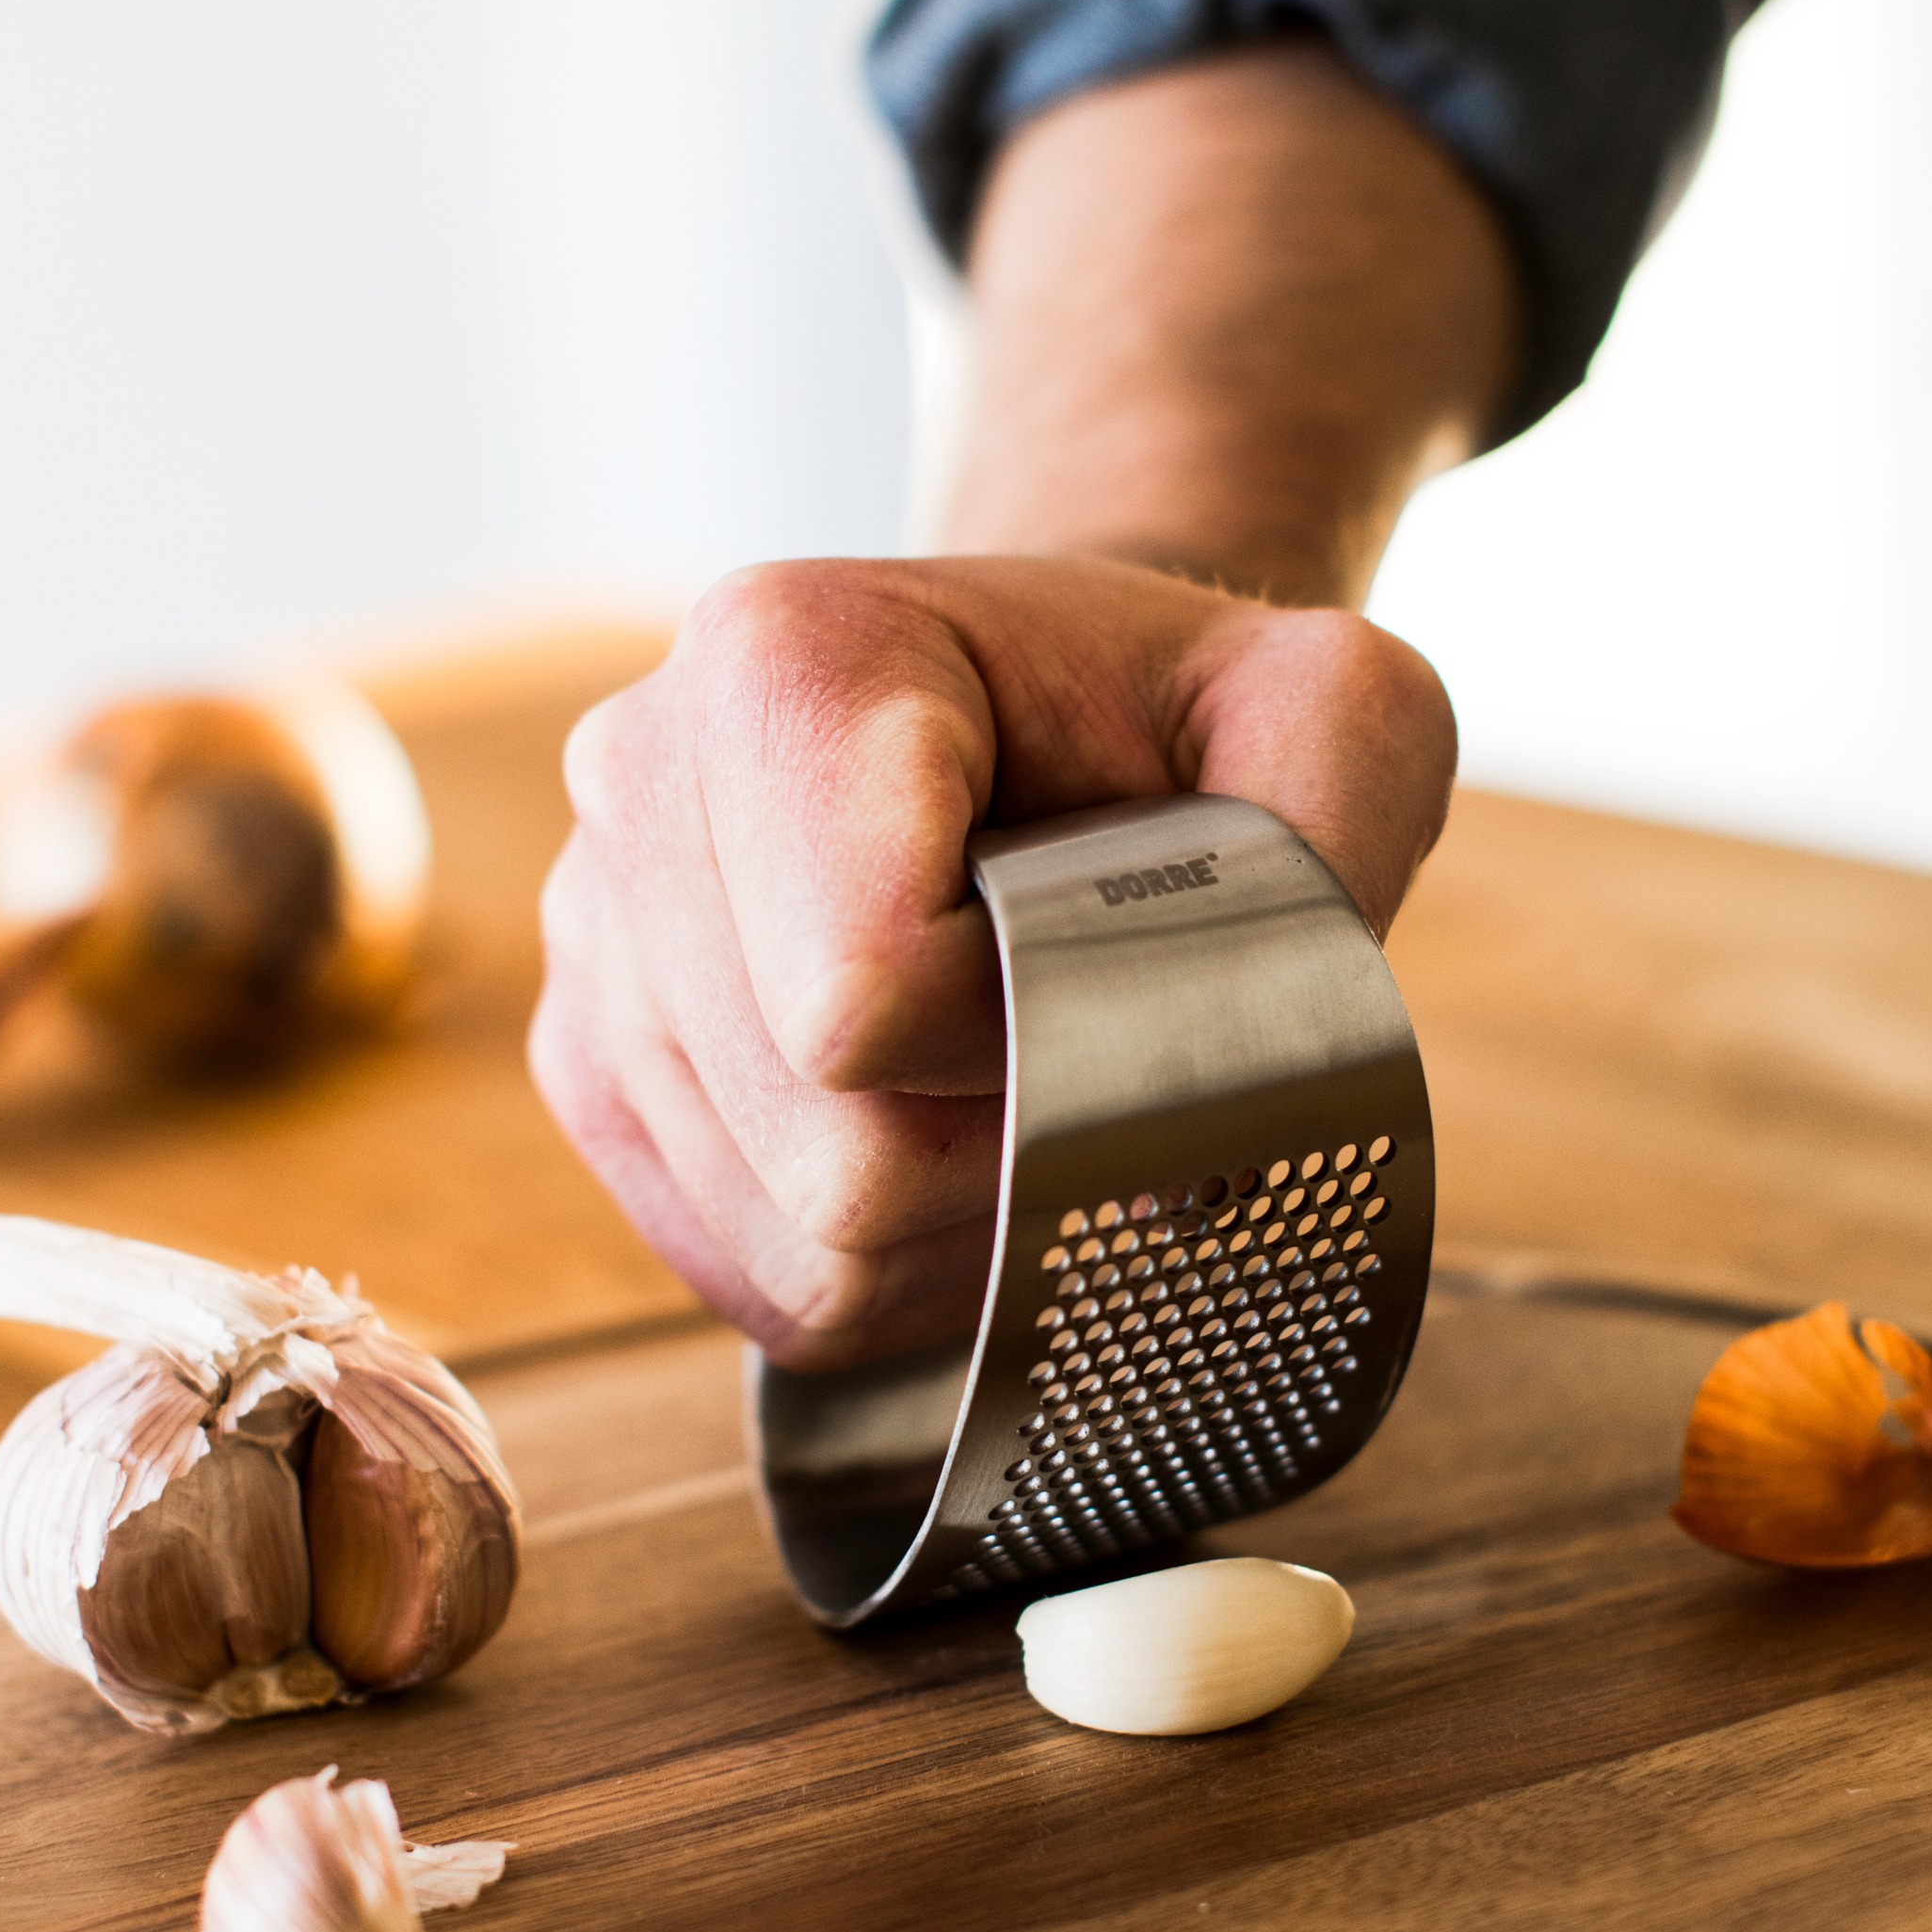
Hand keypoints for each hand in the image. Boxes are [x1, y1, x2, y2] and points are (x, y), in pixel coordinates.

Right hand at [531, 555, 1454, 1367]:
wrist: (1062, 722)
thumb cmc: (1185, 723)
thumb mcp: (1336, 704)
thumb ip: (1340, 830)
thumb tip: (1198, 1149)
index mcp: (785, 657)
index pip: (864, 997)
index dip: (1028, 1034)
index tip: (1106, 940)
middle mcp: (638, 777)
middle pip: (828, 1146)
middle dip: (1007, 1141)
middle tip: (1085, 1032)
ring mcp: (594, 929)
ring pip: (792, 1234)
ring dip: (959, 1216)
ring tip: (1026, 1079)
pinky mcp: (592, 1061)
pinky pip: (746, 1273)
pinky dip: (885, 1259)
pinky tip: (954, 1137)